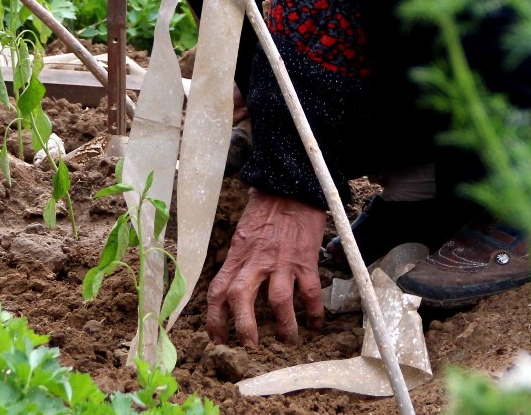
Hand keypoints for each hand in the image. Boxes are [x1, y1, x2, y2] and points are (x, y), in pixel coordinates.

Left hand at [206, 190, 325, 345]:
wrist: (291, 185)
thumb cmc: (266, 209)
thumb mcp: (244, 233)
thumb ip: (240, 260)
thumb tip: (235, 285)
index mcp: (238, 254)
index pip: (218, 290)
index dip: (214, 318)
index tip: (217, 338)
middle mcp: (256, 259)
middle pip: (241, 297)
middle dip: (243, 326)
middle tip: (250, 346)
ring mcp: (281, 260)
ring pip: (278, 301)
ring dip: (284, 326)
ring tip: (288, 340)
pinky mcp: (305, 259)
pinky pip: (310, 291)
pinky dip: (314, 311)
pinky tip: (315, 323)